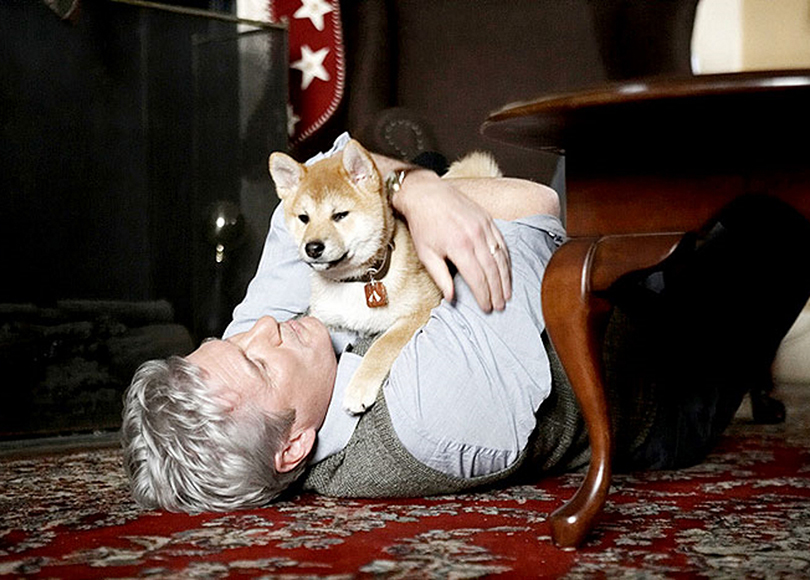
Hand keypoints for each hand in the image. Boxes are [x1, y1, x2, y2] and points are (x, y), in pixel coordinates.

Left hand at [392, 169, 511, 311]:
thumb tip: (451, 298)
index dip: (483, 296)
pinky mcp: (488, 220)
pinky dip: (506, 259)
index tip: (486, 308)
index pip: (477, 278)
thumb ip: (440, 278)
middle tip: (500, 305)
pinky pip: (502, 243)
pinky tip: (506, 270)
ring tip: (507, 293)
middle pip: (492, 270)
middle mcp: (475, 237)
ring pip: (501, 257)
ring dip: (505, 277)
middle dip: (497, 291)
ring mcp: (484, 227)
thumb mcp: (426, 254)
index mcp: (459, 247)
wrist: (426, 194)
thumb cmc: (423, 224)